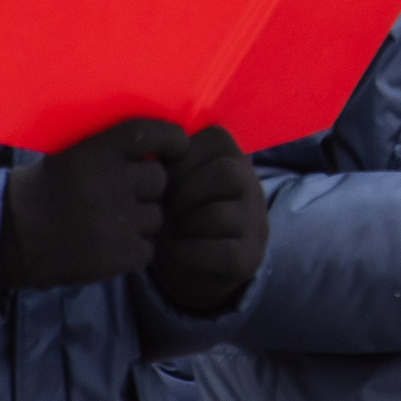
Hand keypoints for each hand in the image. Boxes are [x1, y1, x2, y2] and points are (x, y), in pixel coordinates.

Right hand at [0, 117, 183, 289]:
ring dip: (137, 223)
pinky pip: (146, 249)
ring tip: (103, 224)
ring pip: (155, 217)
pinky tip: (103, 248)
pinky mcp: (119, 254)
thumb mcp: (73, 157)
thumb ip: (115, 152)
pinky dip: (130, 252)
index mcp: (95, 152)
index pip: (150, 134)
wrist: (8, 238)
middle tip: (117, 198)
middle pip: (158, 180)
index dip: (171, 139)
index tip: (177, 147)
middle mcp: (109, 182)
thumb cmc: (47, 192)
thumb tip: (166, 148)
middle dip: (146, 189)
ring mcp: (117, 220)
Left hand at [147, 124, 267, 313]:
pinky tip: (178, 250)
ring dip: (184, 224)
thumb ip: (170, 158)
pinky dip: (191, 252)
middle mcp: (253, 187)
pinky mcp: (249, 256)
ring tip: (172, 230)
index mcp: (235, 158)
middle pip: (225, 173)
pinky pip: (222, 252)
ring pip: (219, 214)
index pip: (217, 138)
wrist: (202, 262)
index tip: (164, 175)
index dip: (181, 156)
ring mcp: (254, 223)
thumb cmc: (182, 208)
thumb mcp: (179, 177)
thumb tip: (145, 152)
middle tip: (164, 206)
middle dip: (183, 191)